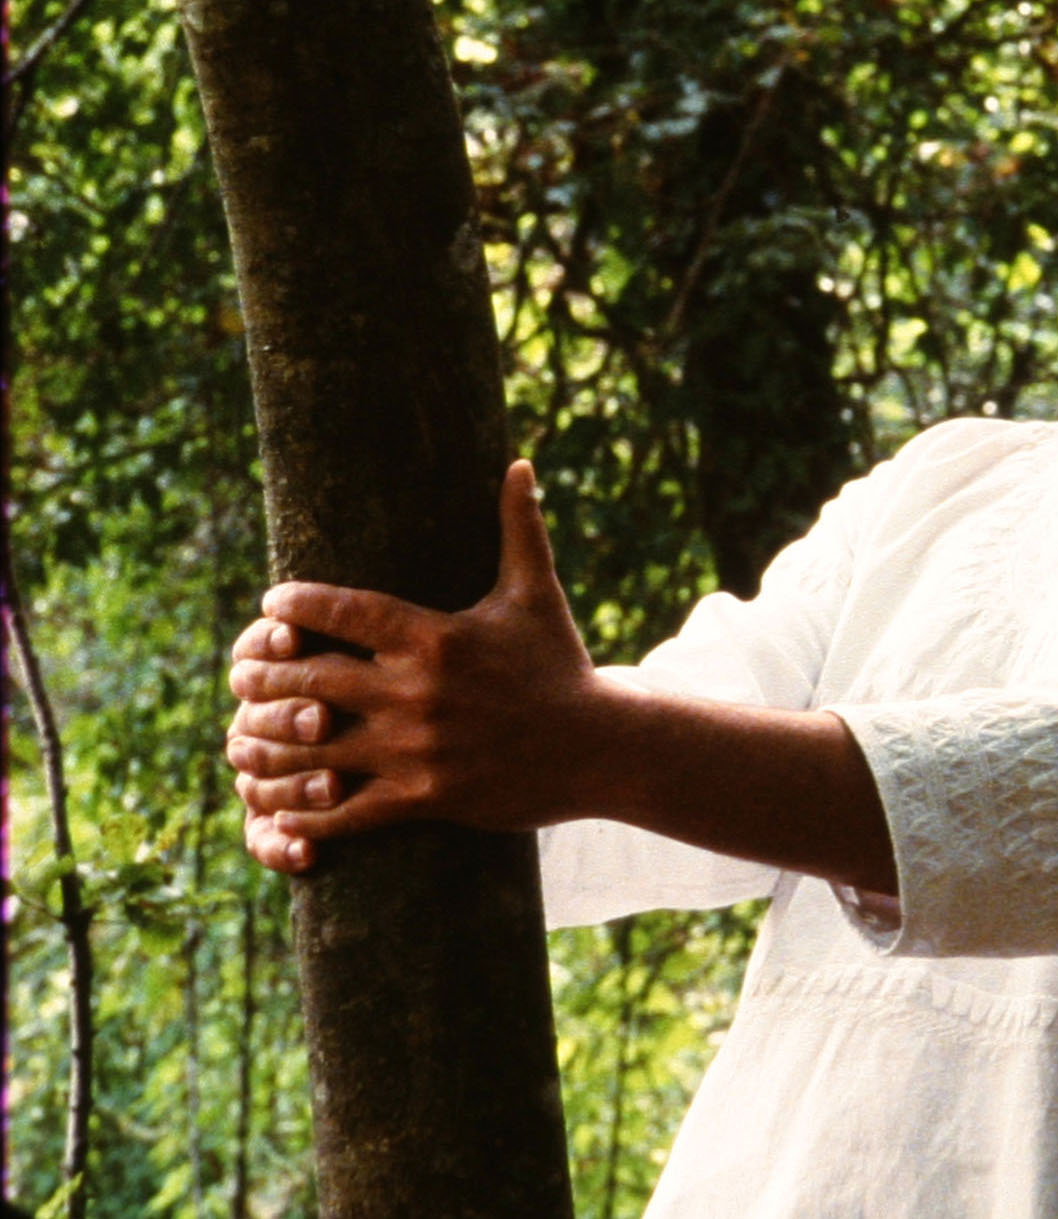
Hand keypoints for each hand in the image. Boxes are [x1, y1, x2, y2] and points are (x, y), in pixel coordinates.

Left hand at [227, 459, 600, 871]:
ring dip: (263, 746)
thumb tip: (517, 463)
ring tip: (238, 739)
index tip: (270, 606)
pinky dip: (300, 810)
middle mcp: (419, 691)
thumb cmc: (561, 666)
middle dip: (259, 678)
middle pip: (307, 680)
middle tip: (240, 677)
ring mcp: (419, 749)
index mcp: (436, 637)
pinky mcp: (426, 798)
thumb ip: (518, 528)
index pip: (341, 611)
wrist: (603, 748)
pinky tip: (274, 806)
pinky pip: (343, 809)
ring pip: (311, 749)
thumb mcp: (537, 594)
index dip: (293, 605)